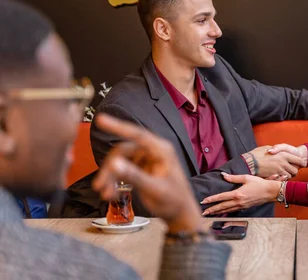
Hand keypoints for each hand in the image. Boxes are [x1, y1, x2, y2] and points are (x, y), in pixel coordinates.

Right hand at [92, 114, 204, 233]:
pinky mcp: (142, 169)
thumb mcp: (153, 189)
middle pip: (124, 151)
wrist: (180, 215)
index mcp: (161, 150)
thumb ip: (134, 176)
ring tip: (105, 194)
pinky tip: (111, 194)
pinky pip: (123, 170)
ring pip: (121, 161)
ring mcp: (147, 160)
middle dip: (109, 168)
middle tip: (100, 186)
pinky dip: (115, 181)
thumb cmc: (173, 201)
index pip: (137, 134)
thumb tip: (114, 164)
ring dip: (110, 177)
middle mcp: (154, 152)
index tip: (101, 119)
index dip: (118, 126)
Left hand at [201, 174, 280, 214]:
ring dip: (217, 212)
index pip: (221, 197)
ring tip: (210, 214)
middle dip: (212, 209)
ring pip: (227, 210)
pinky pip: (233, 211)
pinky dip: (226, 212)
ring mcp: (242, 206)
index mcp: (238, 194)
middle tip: (203, 212)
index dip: (212, 199)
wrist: (270, 192)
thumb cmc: (259, 184)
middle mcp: (238, 202)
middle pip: (222, 207)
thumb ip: (234, 177)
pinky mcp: (245, 208)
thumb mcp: (246, 178)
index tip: (204, 201)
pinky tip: (222, 212)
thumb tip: (223, 175)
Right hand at [249, 144, 306, 178]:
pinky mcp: (274, 177)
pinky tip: (278, 176)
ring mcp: (279, 171)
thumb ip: (277, 150)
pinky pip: (283, 180)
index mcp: (283, 154)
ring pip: (289, 176)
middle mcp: (283, 163)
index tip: (300, 164)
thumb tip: (280, 152)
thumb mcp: (269, 147)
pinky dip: (282, 179)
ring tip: (284, 173)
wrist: (248, 163)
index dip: (301, 162)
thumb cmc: (257, 154)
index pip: (299, 160)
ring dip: (288, 175)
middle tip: (290, 169)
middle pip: (295, 170)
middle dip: (294, 170)